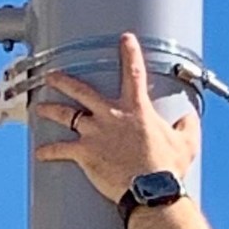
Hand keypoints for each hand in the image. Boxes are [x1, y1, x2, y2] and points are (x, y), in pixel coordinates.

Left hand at [35, 33, 200, 202]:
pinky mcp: (85, 153)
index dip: (130, 53)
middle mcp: (111, 116)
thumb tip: (189, 119)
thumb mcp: (186, 143)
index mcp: (136, 109)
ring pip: (66, 116)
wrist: (150, 189)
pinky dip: (49, 152)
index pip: (134, 73)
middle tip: (54, 75)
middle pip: (82, 91)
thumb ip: (188, 127)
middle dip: (65, 81)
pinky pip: (61, 150)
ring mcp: (95, 133)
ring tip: (40, 108)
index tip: (125, 39)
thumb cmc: (168, 168)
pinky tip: (40, 153)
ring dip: (51, 111)